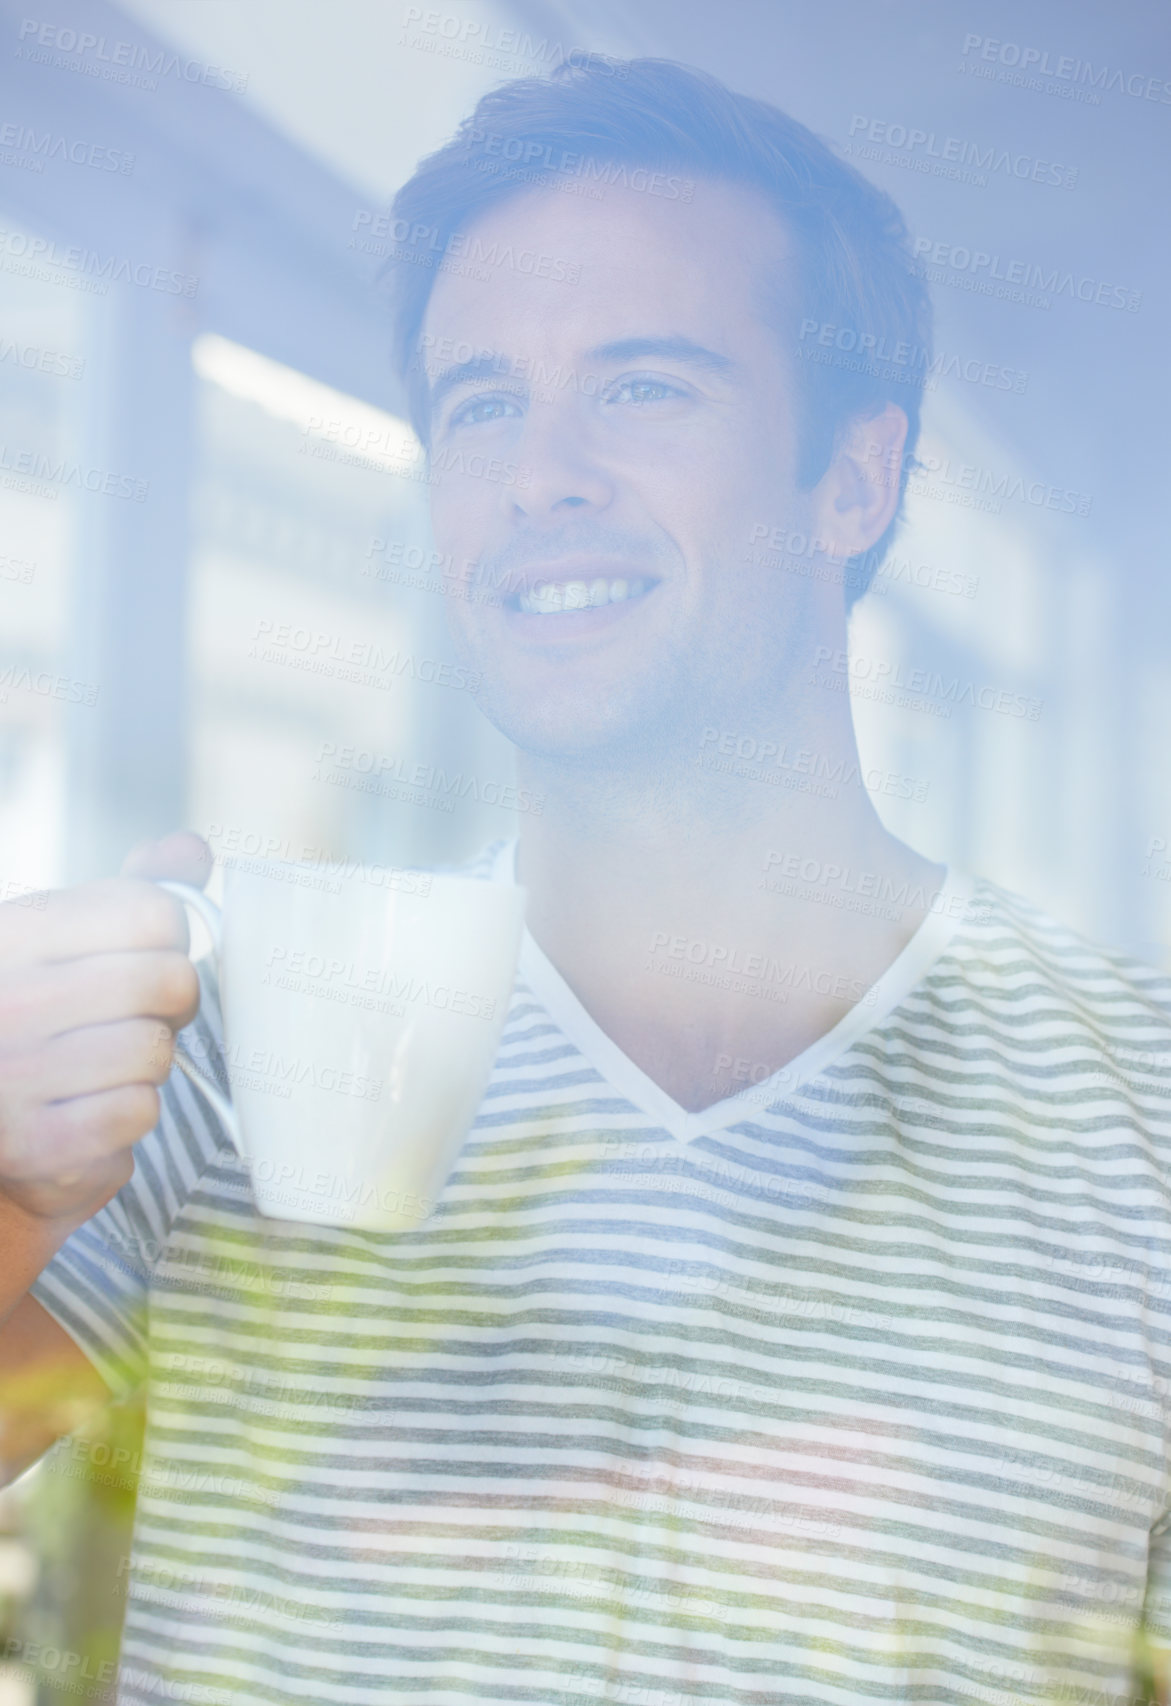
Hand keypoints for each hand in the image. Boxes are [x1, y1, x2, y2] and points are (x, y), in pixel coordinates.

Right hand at [0, 833, 210, 1221]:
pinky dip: (130, 1112)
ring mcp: (15, 1076)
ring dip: (149, 1061)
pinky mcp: (38, 1146)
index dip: (168, 938)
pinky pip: (137, 1111)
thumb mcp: (66, 937)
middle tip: (140, 1015)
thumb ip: (130, 893)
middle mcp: (8, 1000)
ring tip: (105, 1063)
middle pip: (168, 981)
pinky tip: (92, 1107)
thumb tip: (190, 849)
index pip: (152, 914)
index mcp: (15, 932)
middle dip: (170, 1002)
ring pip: (156, 1050)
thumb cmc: (36, 1015)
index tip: (145, 958)